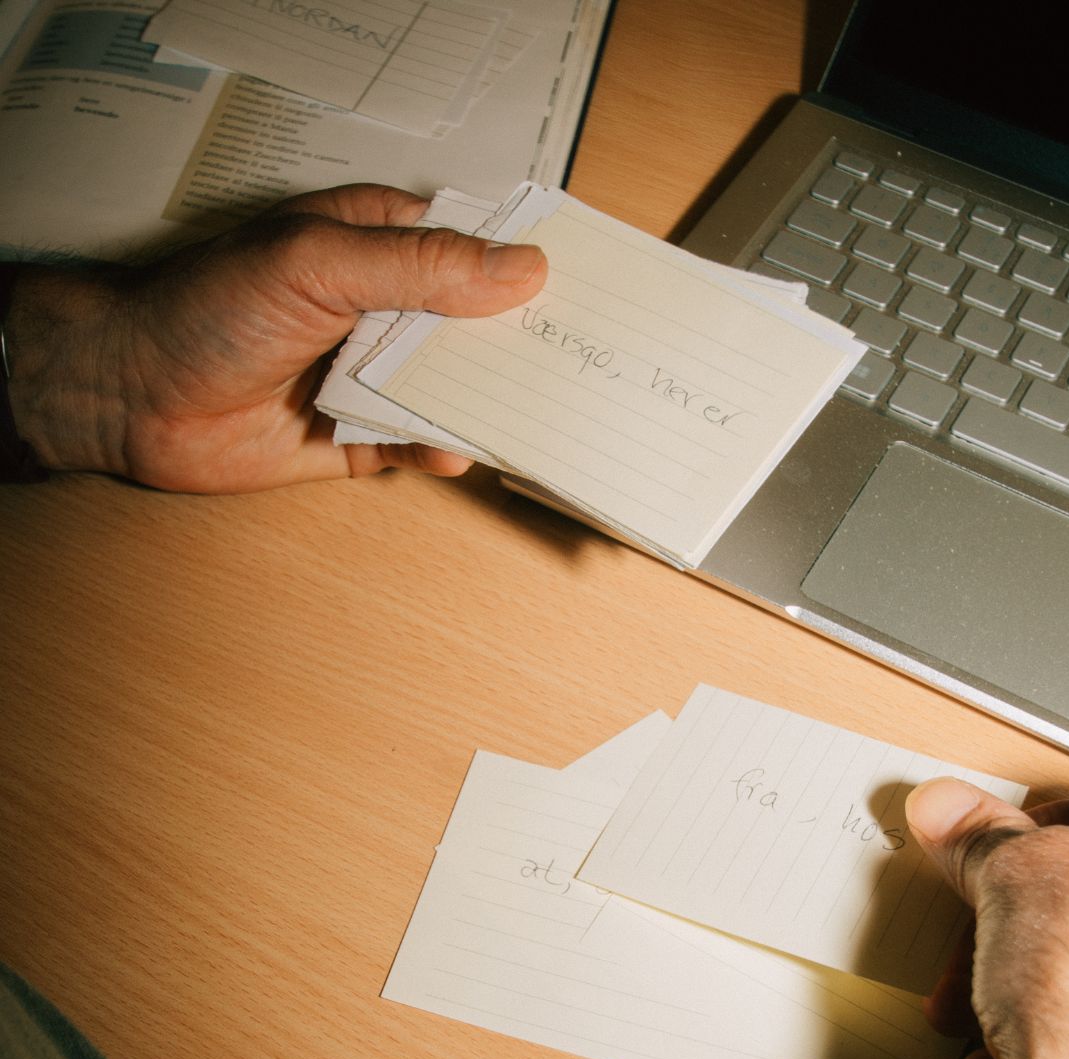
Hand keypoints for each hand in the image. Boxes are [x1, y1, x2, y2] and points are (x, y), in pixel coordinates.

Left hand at [4, 184, 546, 491]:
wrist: (131, 397)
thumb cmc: (208, 307)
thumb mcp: (318, 262)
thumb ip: (420, 268)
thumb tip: (520, 269)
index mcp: (378, 244)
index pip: (472, 244)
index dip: (526, 261)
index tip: (585, 285)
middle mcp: (383, 308)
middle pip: (474, 323)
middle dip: (520, 342)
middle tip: (576, 362)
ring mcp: (372, 372)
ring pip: (452, 387)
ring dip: (488, 401)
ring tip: (536, 416)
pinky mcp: (358, 434)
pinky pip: (416, 442)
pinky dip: (439, 448)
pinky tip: (454, 452)